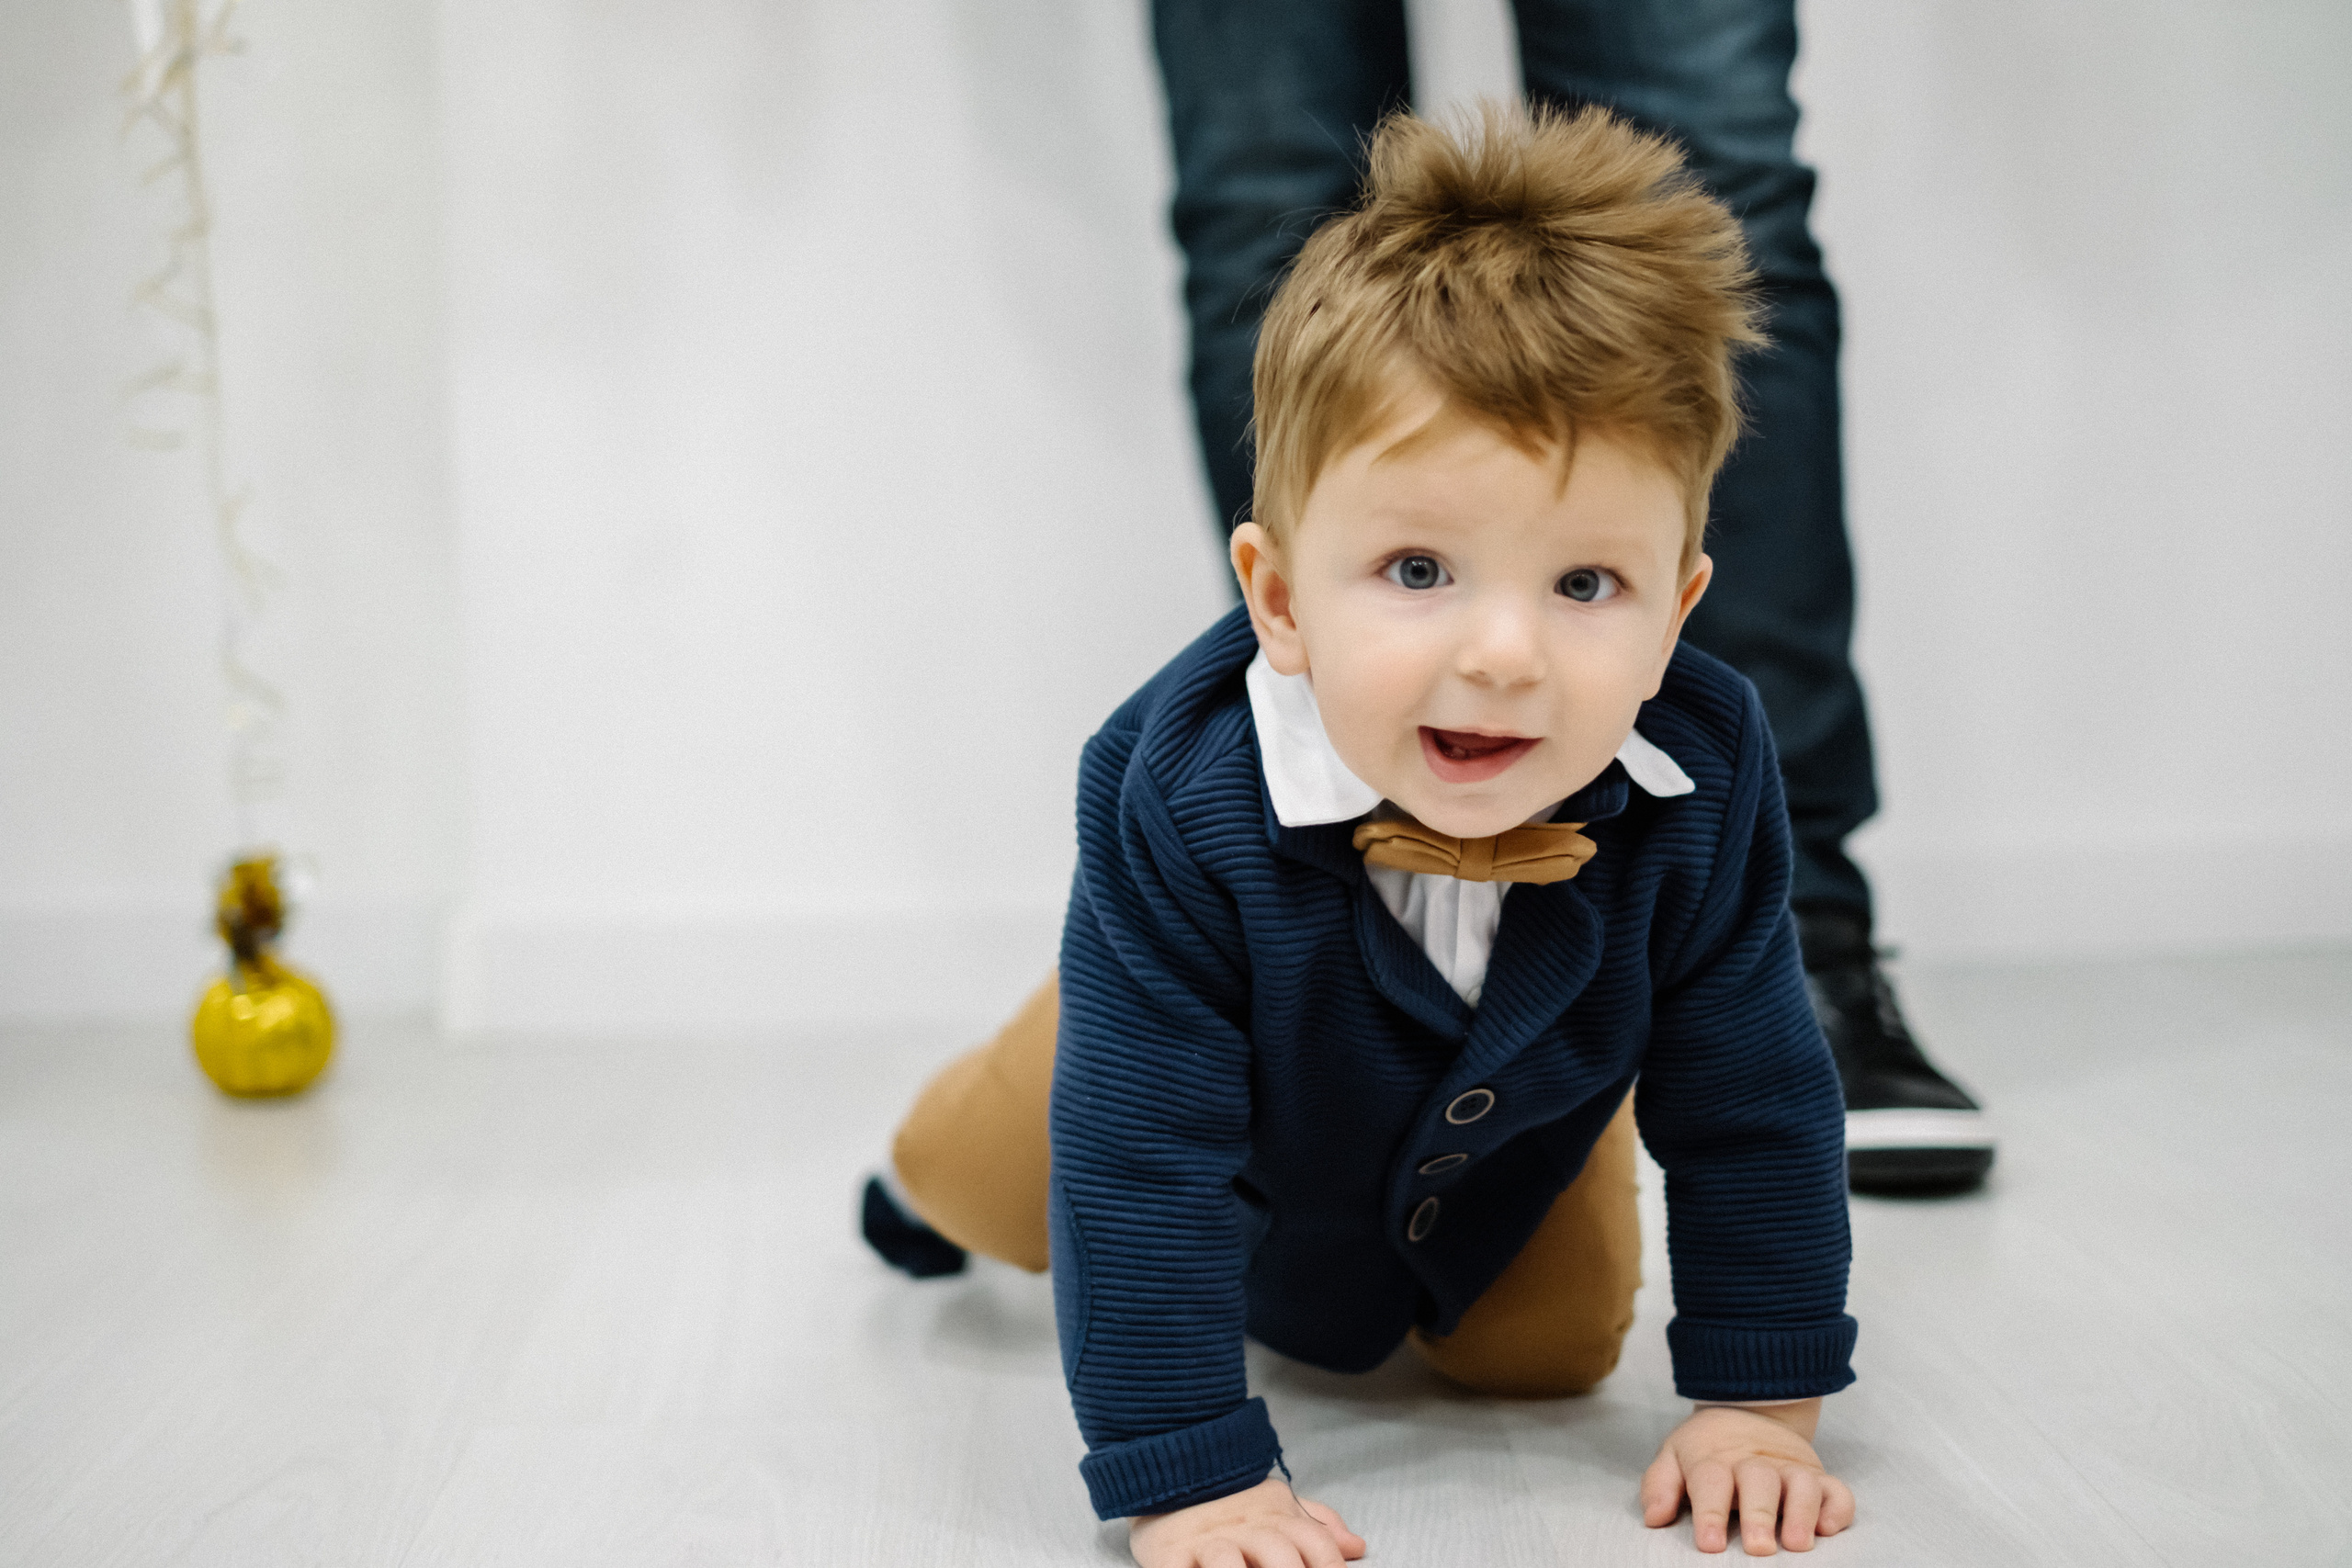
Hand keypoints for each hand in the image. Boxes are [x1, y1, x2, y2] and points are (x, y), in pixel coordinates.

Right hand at [1129, 1476, 1366, 1567]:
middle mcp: (1246, 1530)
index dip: (1330, 1567)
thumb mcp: (1277, 1503)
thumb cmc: (1231, 1499)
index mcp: (1277, 1518)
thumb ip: (1317, 1524)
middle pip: (1279, 1557)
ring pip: (1228, 1565)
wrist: (1169, 1468)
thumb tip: (1356, 1546)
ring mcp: (1208, 1543)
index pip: (1315, 1544)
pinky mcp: (1170, 1555)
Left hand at [1640, 1400, 1853, 1554]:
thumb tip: (1654, 1517)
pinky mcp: (1819, 1477)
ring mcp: (1790, 1469)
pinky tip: (1828, 1529)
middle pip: (1759, 1481)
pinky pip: (1837, 1491)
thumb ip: (1661, 1485)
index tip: (1710, 1544)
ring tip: (1796, 1544)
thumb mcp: (1675, 1458)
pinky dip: (1837, 1508)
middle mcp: (1755, 1462)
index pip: (1711, 1481)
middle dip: (1760, 1515)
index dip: (1710, 1513)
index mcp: (1715, 1458)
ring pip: (1803, 1484)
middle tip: (1758, 1548)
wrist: (1747, 1410)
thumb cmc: (1706, 1450)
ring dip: (1802, 1512)